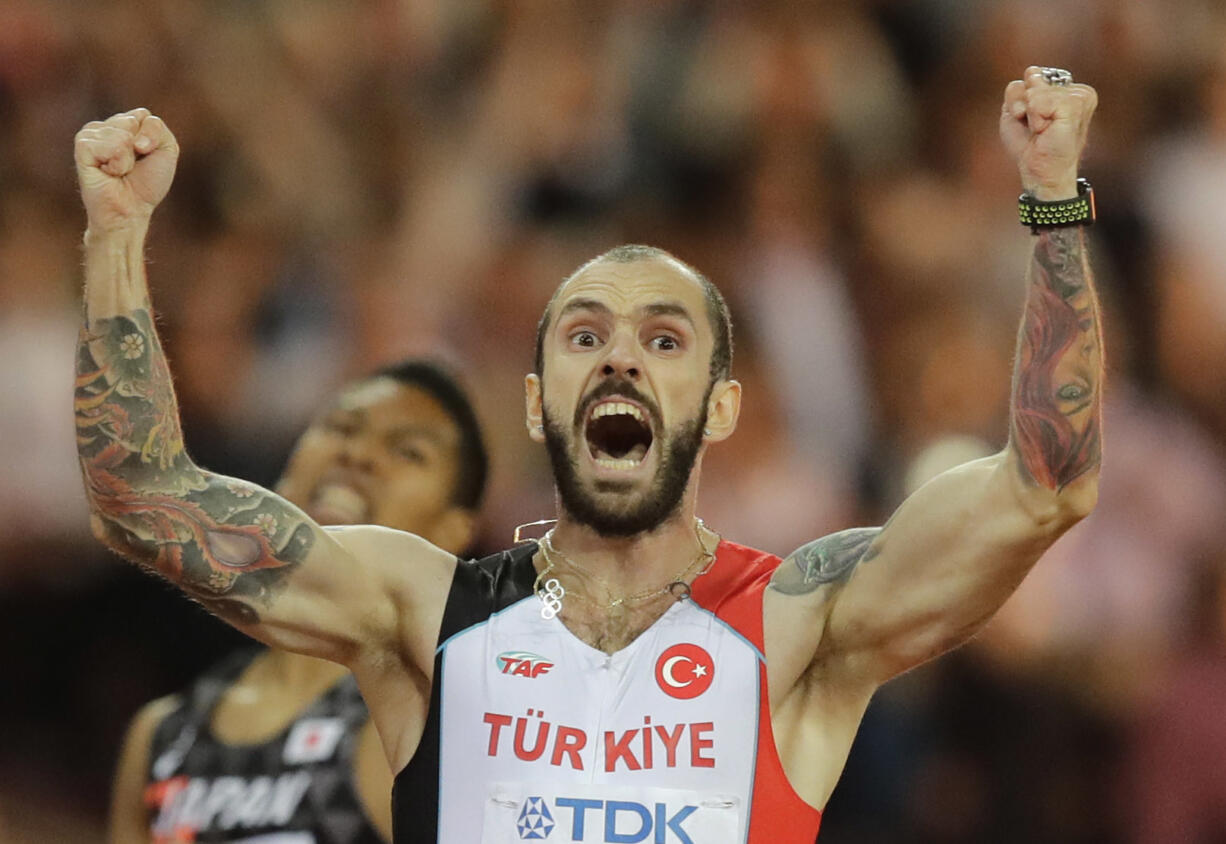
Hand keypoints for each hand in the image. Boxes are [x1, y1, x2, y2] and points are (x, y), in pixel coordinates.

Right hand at [75, 108, 178, 234]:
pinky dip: (117, 164)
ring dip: (128, 159)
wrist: (132, 209)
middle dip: (141, 148)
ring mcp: (91, 134)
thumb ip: (156, 128)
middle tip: (131, 166)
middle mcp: (106, 125)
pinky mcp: (82, 147)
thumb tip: (131, 139)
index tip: (146, 156)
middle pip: (131, 121)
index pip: (143, 115)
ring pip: (121, 134)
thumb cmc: (147, 182)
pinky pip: (109, 146)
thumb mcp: (166, 150)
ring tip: (119, 171)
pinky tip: (108, 172)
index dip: (153, 138)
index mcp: (125, 123)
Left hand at [1000, 67, 1096, 199]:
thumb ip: (1019, 89)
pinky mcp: (1077, 105)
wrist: (1039, 169)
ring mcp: (1078, 96)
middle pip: (1030, 80)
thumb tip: (1033, 73)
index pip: (1030, 75)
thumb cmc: (1028, 144)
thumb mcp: (1014, 112)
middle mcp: (1074, 89)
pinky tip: (1046, 130)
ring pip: (1034, 91)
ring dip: (1029, 115)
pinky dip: (1036, 118)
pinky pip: (1041, 101)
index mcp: (1062, 88)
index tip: (1030, 120)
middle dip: (1022, 106)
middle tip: (1035, 128)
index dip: (1018, 100)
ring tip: (1041, 130)